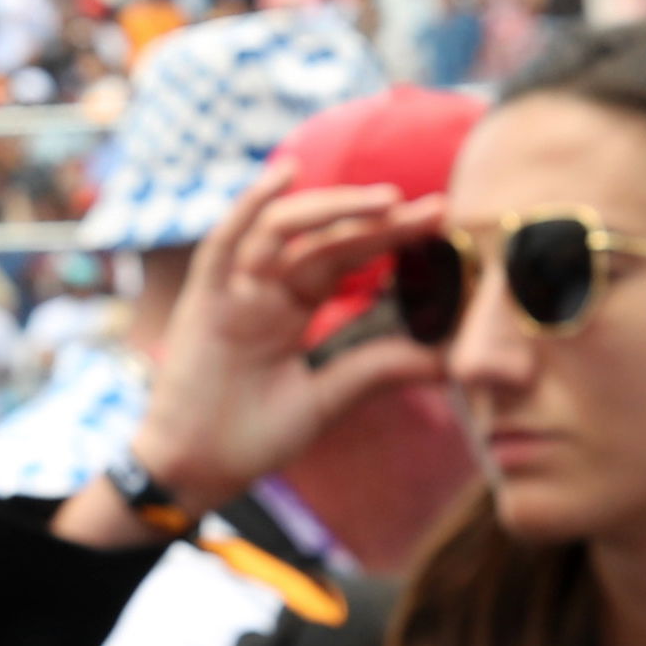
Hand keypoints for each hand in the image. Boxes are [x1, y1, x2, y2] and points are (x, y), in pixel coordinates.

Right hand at [74, 166, 445, 545]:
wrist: (197, 471)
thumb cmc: (252, 436)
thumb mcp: (327, 400)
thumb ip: (378, 370)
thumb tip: (449, 360)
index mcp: (292, 309)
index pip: (346, 258)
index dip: (389, 237)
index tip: (440, 220)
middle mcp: (265, 290)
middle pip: (324, 239)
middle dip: (376, 220)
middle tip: (433, 208)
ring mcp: (234, 291)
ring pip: (283, 230)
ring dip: (332, 208)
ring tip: (386, 199)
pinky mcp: (204, 300)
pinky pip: (225, 243)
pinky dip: (249, 205)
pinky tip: (283, 174)